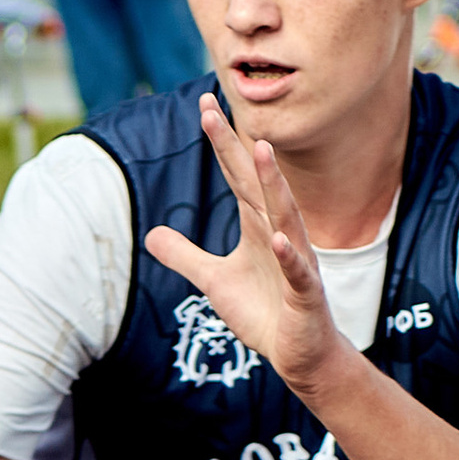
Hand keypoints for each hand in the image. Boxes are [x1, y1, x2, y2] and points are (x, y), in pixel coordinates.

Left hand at [141, 95, 342, 395]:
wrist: (300, 353)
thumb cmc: (264, 311)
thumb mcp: (214, 280)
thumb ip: (185, 256)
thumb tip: (152, 234)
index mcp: (257, 225)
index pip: (236, 175)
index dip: (220, 143)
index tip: (206, 106)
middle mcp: (278, 232)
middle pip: (255, 183)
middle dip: (237, 147)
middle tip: (216, 110)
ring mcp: (296, 260)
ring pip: (285, 214)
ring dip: (273, 183)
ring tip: (261, 150)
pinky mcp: (306, 292)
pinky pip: (298, 270)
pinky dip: (290, 255)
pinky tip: (280, 238)